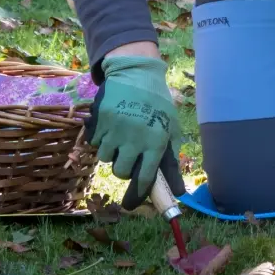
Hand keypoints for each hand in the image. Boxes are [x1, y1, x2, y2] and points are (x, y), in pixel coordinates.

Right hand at [85, 54, 183, 208]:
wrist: (136, 73)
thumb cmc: (158, 104)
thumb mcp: (171, 129)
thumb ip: (172, 162)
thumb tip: (179, 193)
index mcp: (156, 141)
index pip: (144, 178)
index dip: (138, 192)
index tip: (132, 201)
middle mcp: (134, 138)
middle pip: (120, 172)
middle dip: (123, 168)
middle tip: (128, 155)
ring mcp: (115, 129)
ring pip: (105, 158)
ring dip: (112, 152)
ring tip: (120, 136)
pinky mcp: (99, 120)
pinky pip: (95, 142)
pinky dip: (101, 139)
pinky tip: (111, 126)